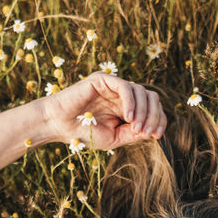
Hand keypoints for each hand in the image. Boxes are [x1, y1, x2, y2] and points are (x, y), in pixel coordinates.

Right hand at [40, 73, 165, 150]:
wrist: (58, 125)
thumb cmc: (83, 133)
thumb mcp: (114, 138)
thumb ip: (133, 133)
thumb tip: (153, 131)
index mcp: (127, 107)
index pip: (152, 108)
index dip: (159, 120)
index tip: (157, 136)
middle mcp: (122, 94)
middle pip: (151, 97)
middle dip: (154, 116)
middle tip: (147, 132)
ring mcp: (113, 85)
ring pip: (141, 92)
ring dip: (143, 112)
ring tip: (135, 127)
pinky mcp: (103, 79)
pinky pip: (125, 87)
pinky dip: (131, 103)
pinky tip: (128, 117)